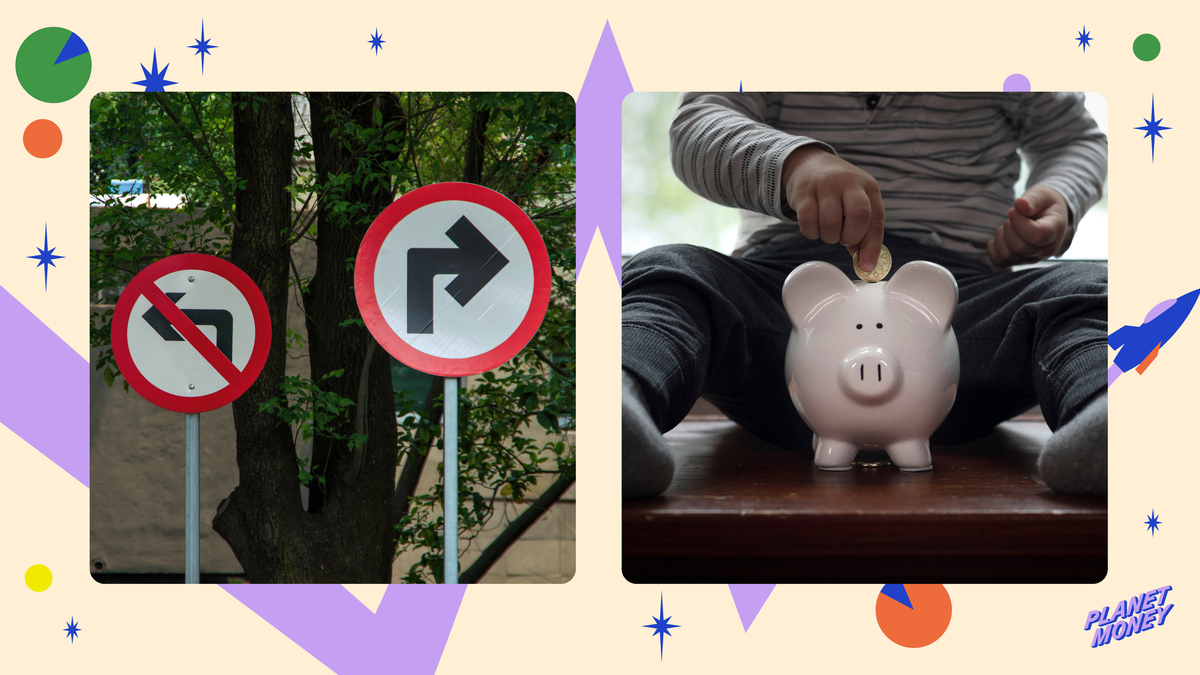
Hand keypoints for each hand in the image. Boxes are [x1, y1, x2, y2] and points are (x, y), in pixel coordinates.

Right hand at [781, 145, 885, 270]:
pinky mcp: (803, 192)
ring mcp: (825, 185)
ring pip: (830, 222)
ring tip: (827, 229)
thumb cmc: (837, 191)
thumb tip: (864, 262)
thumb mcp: (856, 202)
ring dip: (828, 236)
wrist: (808, 164)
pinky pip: (807, 221)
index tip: (866, 267)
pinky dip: (811, 232)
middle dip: (849, 237)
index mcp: (868, 187)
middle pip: (858, 215)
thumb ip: (862, 230)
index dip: (871, 247)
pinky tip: (814, 226)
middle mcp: (849, 182)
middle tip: (842, 237)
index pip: (875, 220)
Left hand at [987, 186, 1071, 266]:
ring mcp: (1032, 259)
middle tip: (1013, 216)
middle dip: (1009, 227)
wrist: (1047, 215)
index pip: (1035, 236)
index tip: (1014, 211)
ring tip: (1010, 225)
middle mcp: (1046, 250)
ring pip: (1007, 255)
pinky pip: (999, 261)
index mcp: (1055, 232)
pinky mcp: (1018, 262)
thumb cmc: (1045, 204)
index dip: (1019, 222)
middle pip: (1019, 248)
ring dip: (1001, 236)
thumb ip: (1032, 199)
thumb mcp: (1042, 195)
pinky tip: (1003, 235)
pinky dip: (994, 247)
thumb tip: (1019, 204)